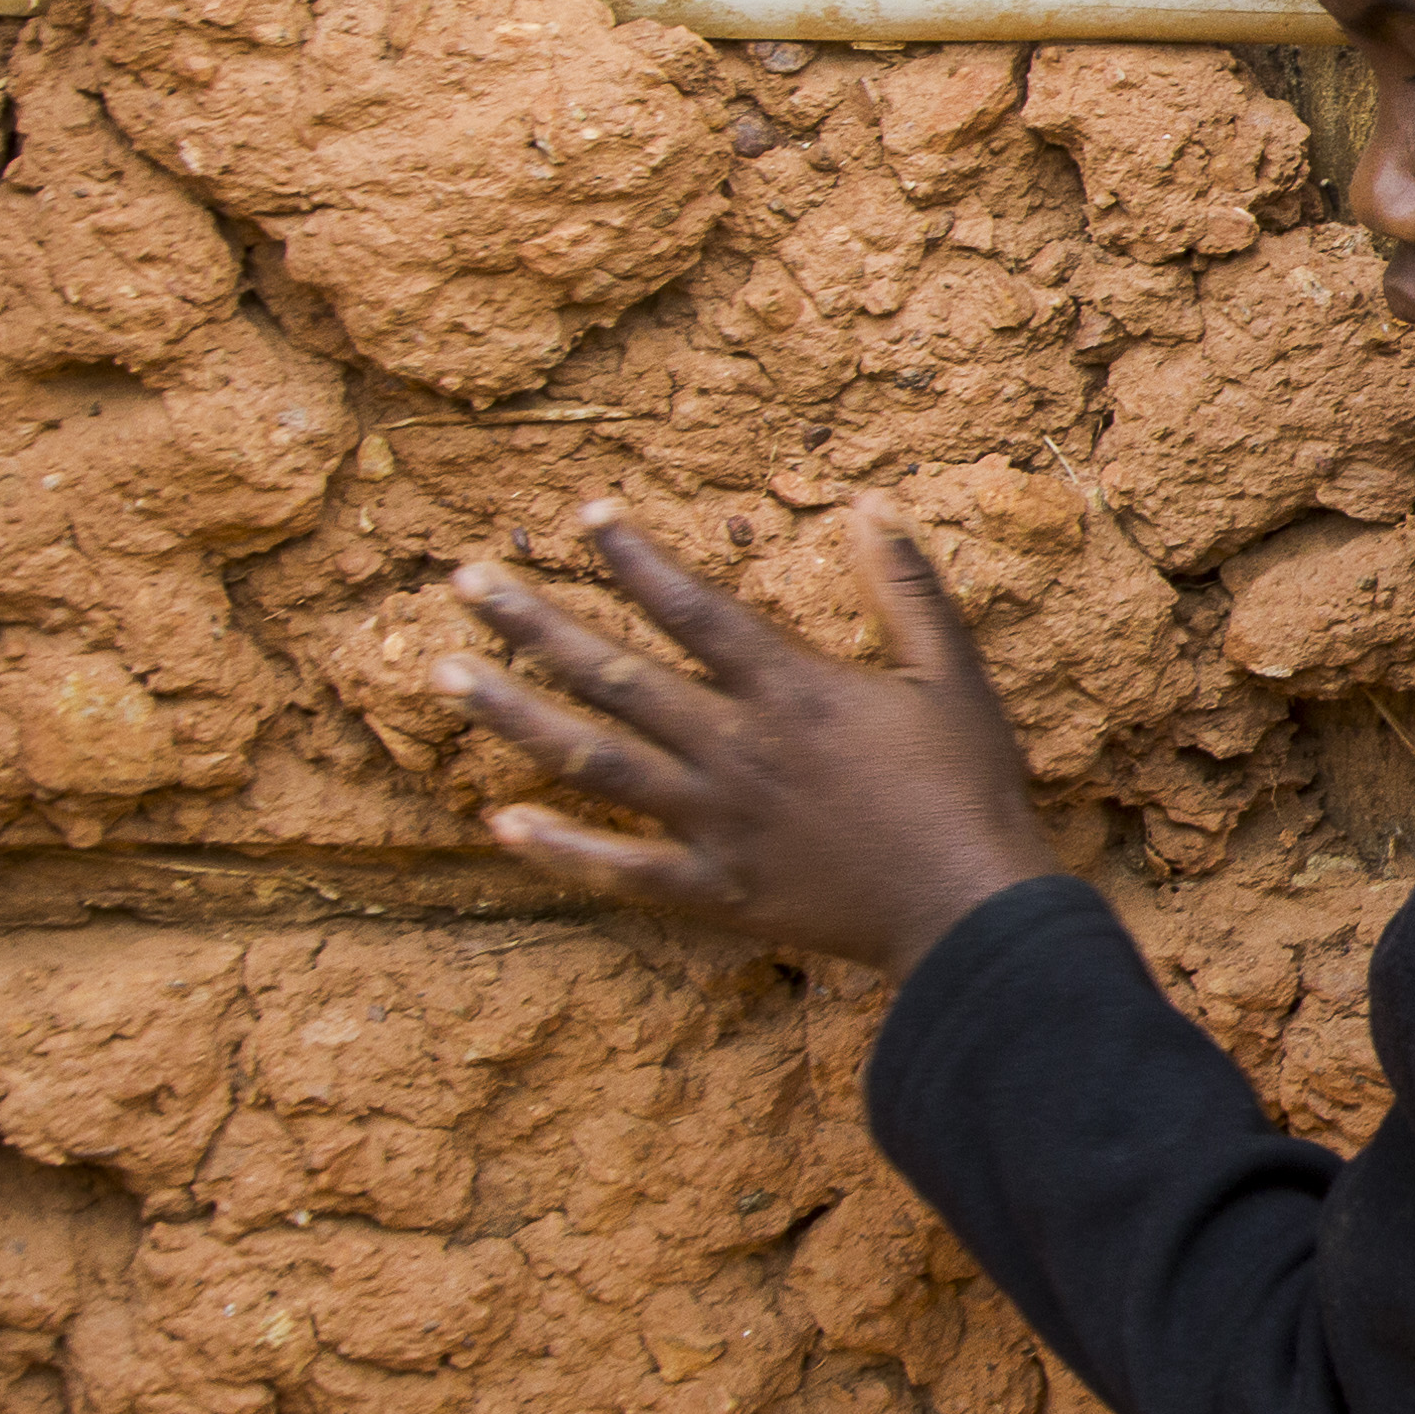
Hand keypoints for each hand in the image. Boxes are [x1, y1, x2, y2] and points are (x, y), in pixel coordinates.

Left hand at [435, 496, 1064, 974]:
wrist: (970, 906)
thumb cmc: (968, 787)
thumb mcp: (952, 675)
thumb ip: (907, 589)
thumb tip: (869, 507)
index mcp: (791, 689)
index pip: (693, 606)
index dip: (634, 556)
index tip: (583, 516)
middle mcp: (736, 747)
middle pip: (613, 673)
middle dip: (533, 620)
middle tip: (465, 579)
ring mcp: (714, 821)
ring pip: (591, 759)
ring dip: (511, 713)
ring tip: (444, 673)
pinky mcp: (714, 888)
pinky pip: (620, 869)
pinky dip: (558, 850)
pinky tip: (499, 823)